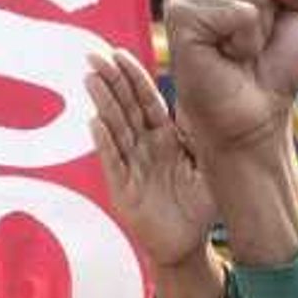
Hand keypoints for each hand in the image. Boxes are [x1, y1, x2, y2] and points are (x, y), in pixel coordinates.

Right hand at [84, 38, 218, 276]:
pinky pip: (113, 162)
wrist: (189, 244)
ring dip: (103, 104)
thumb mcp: (208, 164)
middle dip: (110, 81)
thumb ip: (201, 135)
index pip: (145, 101)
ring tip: (90, 78)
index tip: (119, 53)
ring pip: (114, 129)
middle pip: (125, 108)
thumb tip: (207, 100)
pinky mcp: (123, 189)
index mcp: (164, 137)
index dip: (133, 78)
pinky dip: (105, 143)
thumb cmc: (199, 205)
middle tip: (95, 55)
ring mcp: (131, 166)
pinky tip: (95, 122)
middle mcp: (144, 147)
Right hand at [162, 0, 297, 175]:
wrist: (257, 113)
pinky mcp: (180, 15)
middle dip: (273, 4)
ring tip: (238, 50)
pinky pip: (240, 12)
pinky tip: (227, 56)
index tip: (271, 17)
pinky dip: (246, 40)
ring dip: (259, 29)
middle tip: (253, 36)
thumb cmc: (276, 64)